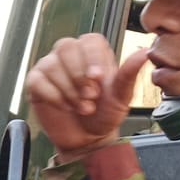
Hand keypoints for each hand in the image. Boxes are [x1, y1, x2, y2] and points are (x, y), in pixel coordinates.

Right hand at [26, 35, 149, 158]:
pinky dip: (53, 96)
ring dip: (68, 91)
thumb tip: (144, 52)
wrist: (87, 138)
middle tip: (90, 98)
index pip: (89, 41)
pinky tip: (64, 106)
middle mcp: (70, 54)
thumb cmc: (105, 113)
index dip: (92, 59)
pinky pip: (37, 81)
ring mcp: (50, 66)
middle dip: (79, 77)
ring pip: (51, 66)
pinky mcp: (36, 81)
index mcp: (93, 52)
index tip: (97, 80)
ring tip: (80, 106)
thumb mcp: (122, 96)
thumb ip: (129, 74)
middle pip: (66, 48)